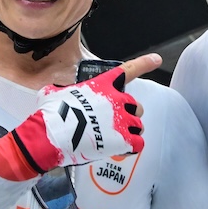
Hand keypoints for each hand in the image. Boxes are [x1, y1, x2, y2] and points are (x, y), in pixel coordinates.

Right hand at [0, 54, 161, 181]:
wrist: (52, 136)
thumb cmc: (50, 114)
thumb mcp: (54, 92)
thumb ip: (62, 90)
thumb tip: (53, 92)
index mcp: (103, 85)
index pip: (128, 70)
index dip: (144, 63)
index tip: (156, 59)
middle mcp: (117, 100)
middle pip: (135, 106)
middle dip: (127, 114)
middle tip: (113, 124)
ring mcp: (122, 120)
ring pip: (138, 125)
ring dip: (129, 131)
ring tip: (113, 138)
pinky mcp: (124, 140)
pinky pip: (138, 143)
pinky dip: (131, 147)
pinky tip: (119, 149)